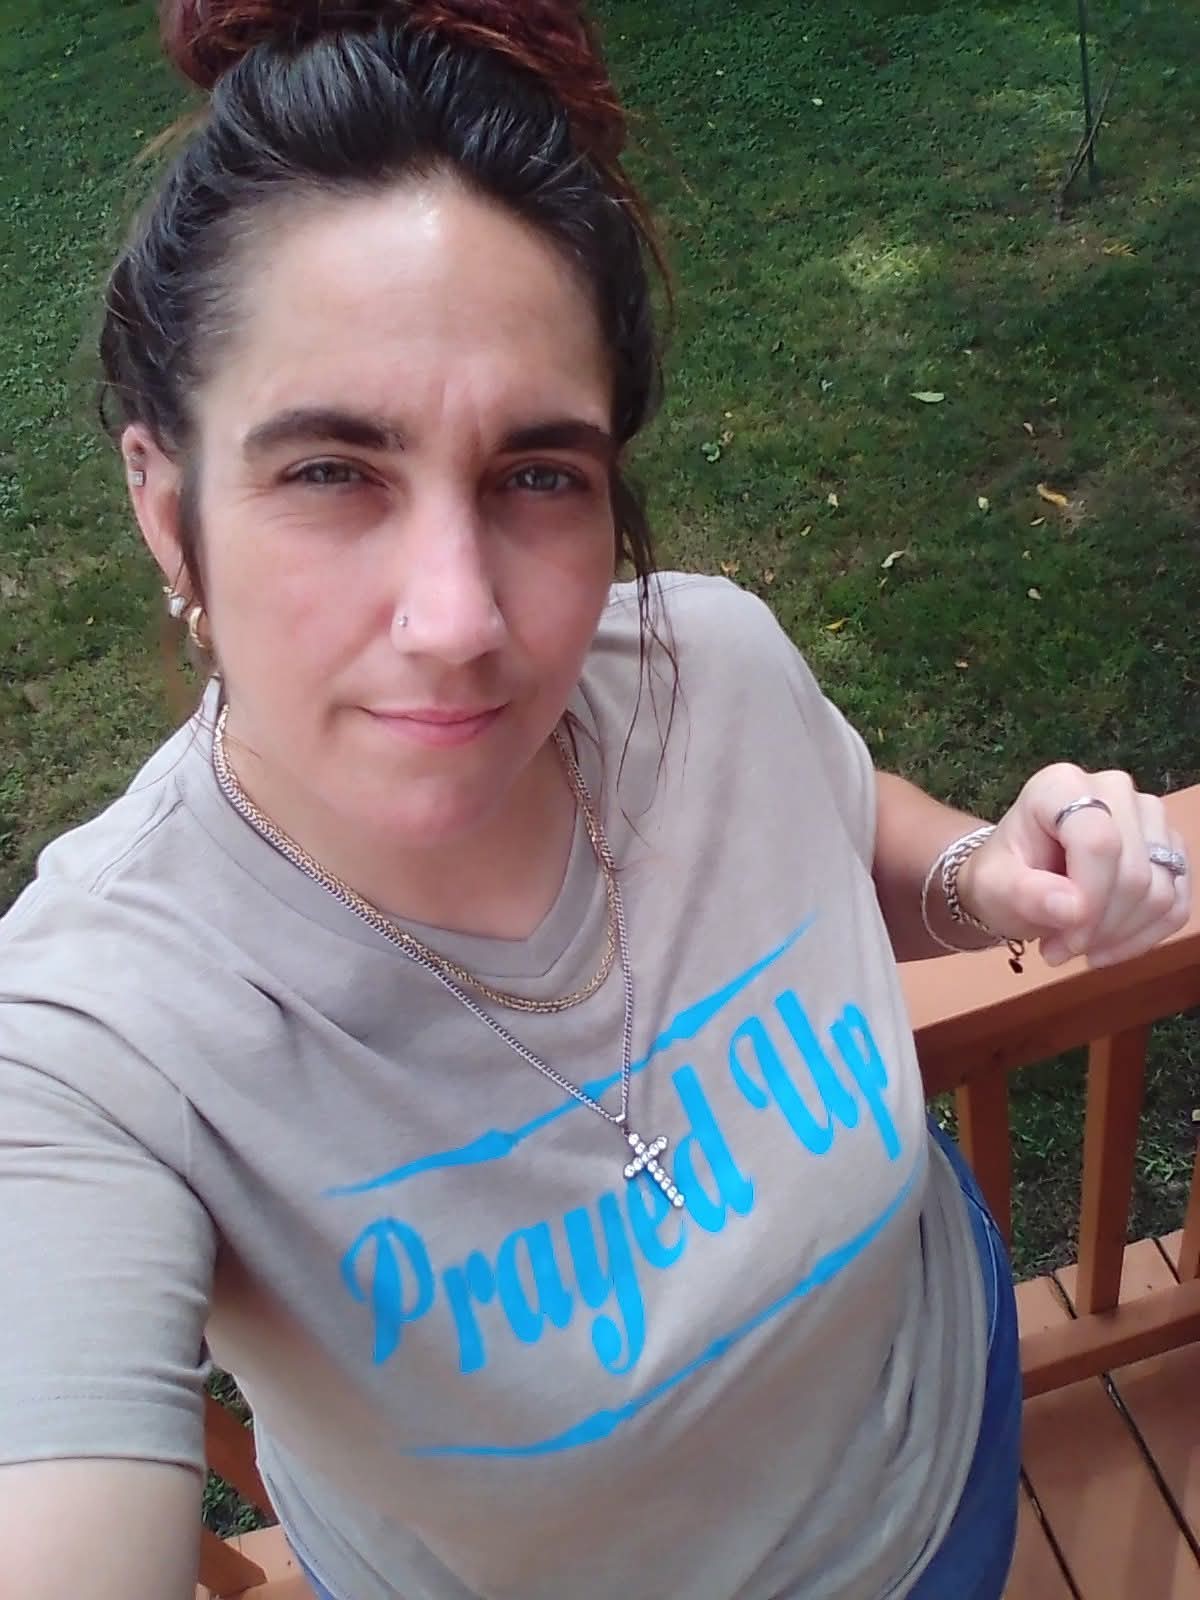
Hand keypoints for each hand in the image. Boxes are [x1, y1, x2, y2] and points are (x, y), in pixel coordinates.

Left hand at [956, 764, 1191, 968]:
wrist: (1016, 879)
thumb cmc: (1003, 876)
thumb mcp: (994, 888)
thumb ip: (1025, 894)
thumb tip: (1073, 909)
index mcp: (1062, 785)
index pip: (1099, 843)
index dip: (1090, 900)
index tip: (1063, 940)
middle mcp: (1113, 789)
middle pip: (1134, 871)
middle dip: (1100, 927)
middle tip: (1059, 950)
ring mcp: (1148, 816)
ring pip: (1160, 891)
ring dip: (1120, 935)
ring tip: (1075, 946)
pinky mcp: (1169, 847)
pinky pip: (1176, 904)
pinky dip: (1144, 937)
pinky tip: (1108, 948)